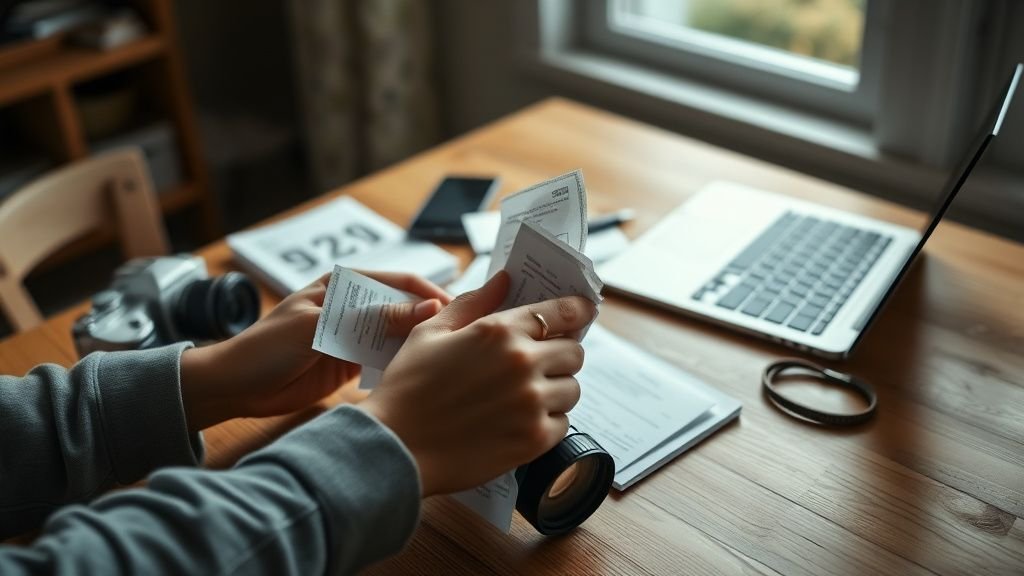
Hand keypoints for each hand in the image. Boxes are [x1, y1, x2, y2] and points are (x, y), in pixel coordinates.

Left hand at [180, 271, 451, 431]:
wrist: (236, 387)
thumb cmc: (267, 346)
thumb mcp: (320, 327)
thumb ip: (372, 318)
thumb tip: (425, 308)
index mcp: (344, 284)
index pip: (400, 282)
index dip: (431, 294)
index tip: (458, 312)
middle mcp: (354, 306)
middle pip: (405, 308)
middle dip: (431, 321)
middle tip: (462, 339)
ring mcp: (354, 335)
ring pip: (399, 335)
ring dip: (420, 344)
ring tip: (450, 358)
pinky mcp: (351, 361)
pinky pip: (386, 359)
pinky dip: (403, 364)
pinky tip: (421, 374)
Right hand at [361, 271, 597, 496]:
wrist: (395, 447)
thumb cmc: (407, 387)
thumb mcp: (431, 332)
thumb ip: (474, 303)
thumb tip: (504, 280)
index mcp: (499, 331)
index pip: (562, 312)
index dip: (577, 310)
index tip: (582, 312)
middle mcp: (523, 363)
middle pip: (574, 353)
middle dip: (560, 355)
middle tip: (539, 365)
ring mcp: (531, 403)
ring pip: (572, 389)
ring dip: (555, 391)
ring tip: (524, 397)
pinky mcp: (533, 439)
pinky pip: (563, 424)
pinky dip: (547, 423)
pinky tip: (519, 423)